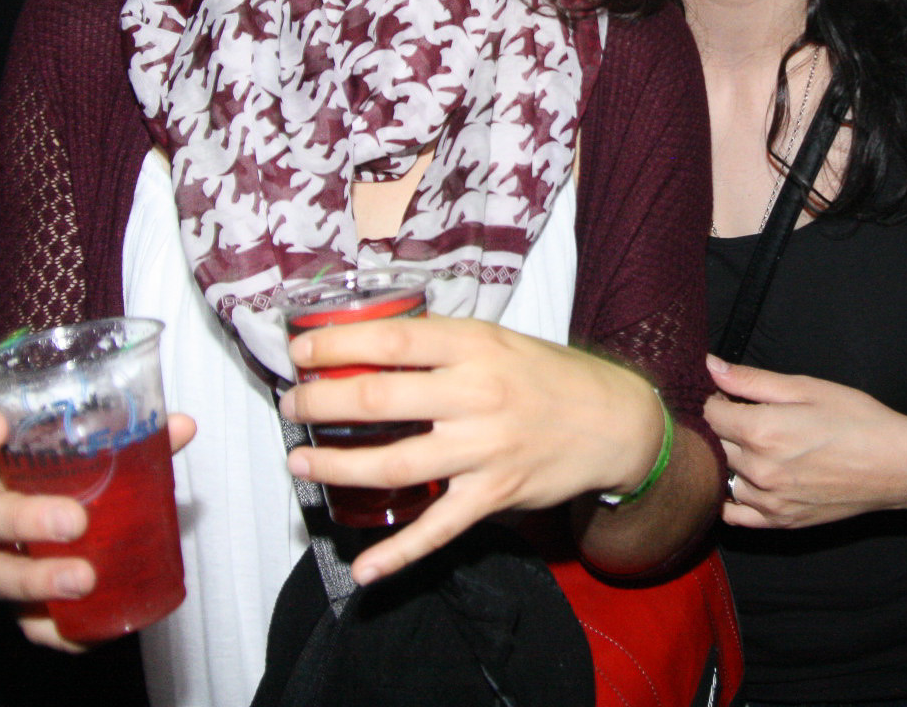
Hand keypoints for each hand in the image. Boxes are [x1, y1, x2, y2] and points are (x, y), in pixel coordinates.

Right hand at [0, 403, 197, 651]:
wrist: (59, 524)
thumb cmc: (70, 473)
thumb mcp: (90, 448)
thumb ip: (130, 436)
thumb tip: (182, 427)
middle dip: (22, 519)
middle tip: (73, 522)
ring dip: (35, 580)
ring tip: (83, 580)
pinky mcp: (11, 599)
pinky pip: (21, 621)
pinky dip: (50, 631)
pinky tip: (82, 635)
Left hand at [282, 315, 665, 584]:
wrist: (614, 421)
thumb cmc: (550, 376)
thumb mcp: (499, 341)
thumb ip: (443, 346)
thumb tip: (372, 346)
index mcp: (476, 347)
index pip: (392, 341)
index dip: (336, 345)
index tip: (300, 352)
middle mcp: (477, 395)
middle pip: (377, 400)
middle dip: (320, 404)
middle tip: (292, 406)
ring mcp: (485, 449)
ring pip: (393, 465)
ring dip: (336, 466)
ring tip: (302, 461)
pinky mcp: (494, 495)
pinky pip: (437, 530)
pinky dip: (397, 553)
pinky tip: (363, 566)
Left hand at [705, 355, 906, 529]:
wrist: (897, 465)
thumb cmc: (857, 419)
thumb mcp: (806, 388)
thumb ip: (752, 380)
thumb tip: (710, 366)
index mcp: (762, 431)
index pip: (710, 415)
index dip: (718, 401)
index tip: (732, 398)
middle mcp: (759, 470)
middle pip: (715, 445)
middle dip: (724, 428)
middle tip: (747, 418)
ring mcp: (769, 500)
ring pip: (724, 477)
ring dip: (730, 461)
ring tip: (756, 448)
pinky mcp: (781, 521)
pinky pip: (736, 515)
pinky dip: (732, 498)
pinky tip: (747, 481)